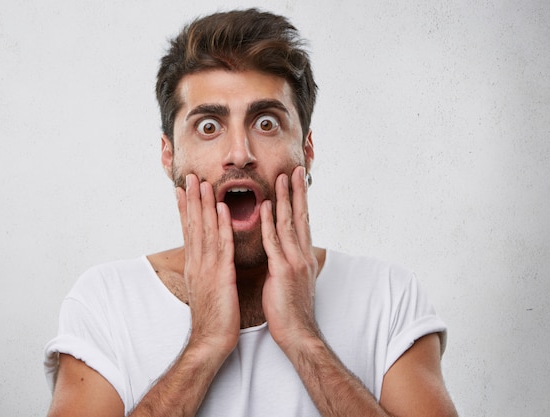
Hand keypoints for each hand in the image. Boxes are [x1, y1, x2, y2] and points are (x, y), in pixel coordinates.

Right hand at [176, 174, 240, 356]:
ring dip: (203, 205)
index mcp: (194, 265)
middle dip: (191, 199)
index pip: (189, 231)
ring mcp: (206, 268)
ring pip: (205, 230)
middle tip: (188, 177)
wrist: (210, 341)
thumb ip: (206, 269)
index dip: (185, 208)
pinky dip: (221, 225)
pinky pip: (222, 246)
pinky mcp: (220, 275)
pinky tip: (222, 208)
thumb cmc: (212, 317)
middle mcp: (197, 262)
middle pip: (193, 225)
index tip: (182, 189)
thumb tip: (207, 258)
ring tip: (201, 183)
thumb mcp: (206, 288)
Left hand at [260, 166, 319, 351]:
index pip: (303, 222)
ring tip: (282, 177)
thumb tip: (286, 250)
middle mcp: (302, 254)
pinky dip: (269, 223)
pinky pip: (274, 242)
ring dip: (285, 199)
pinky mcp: (283, 271)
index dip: (300, 200)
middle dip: (298, 191)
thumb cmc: (291, 308)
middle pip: (301, 216)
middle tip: (295, 169)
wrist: (297, 333)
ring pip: (290, 223)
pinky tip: (265, 207)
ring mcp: (294, 261)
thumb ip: (290, 261)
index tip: (298, 181)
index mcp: (304, 256)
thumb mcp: (294, 280)